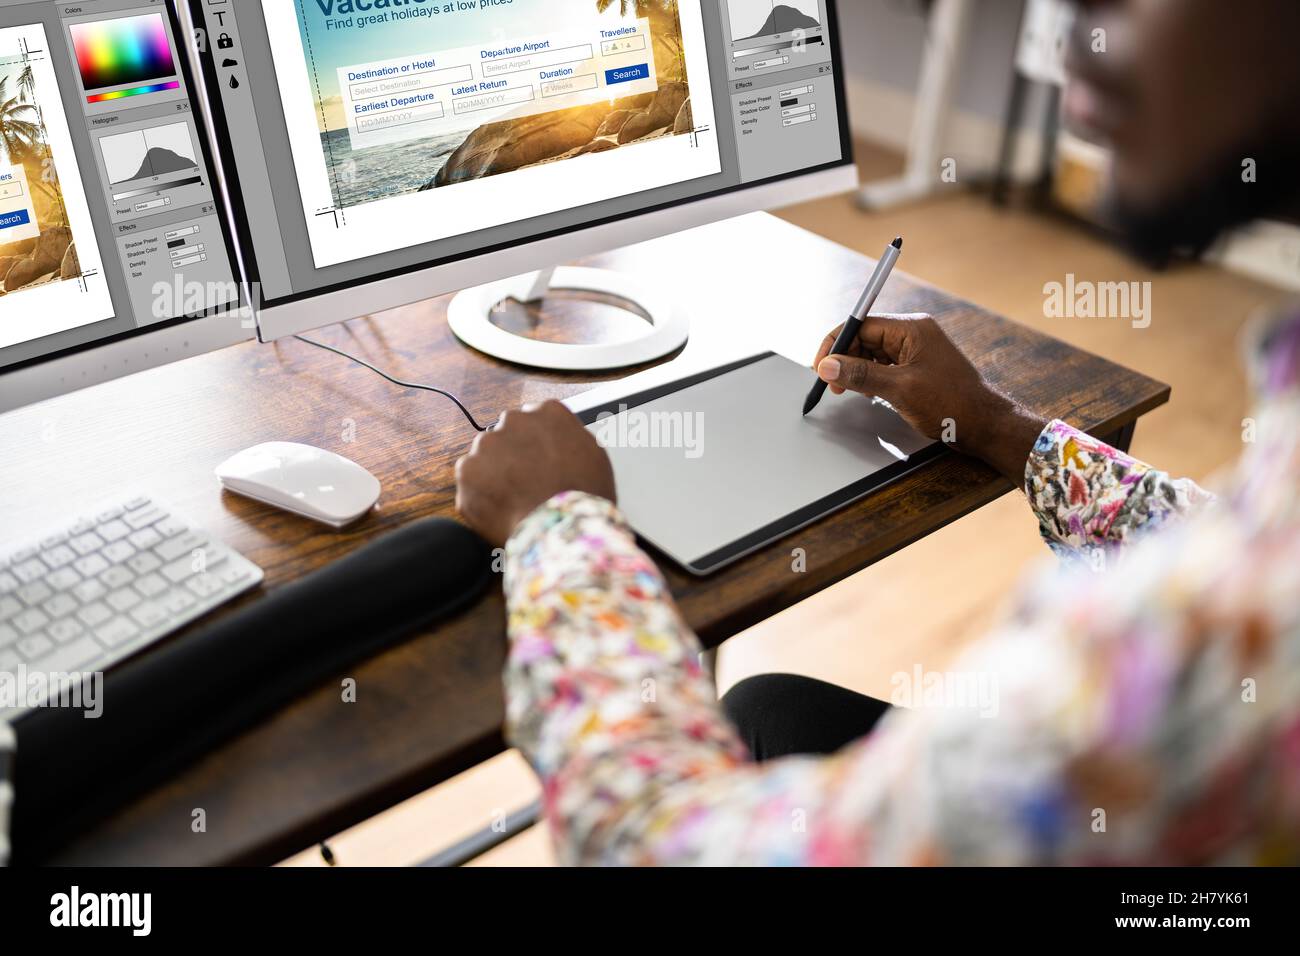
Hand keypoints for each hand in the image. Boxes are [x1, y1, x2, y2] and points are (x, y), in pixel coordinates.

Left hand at [455, 400, 615, 546]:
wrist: (561, 527)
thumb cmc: (584, 497)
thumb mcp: (594, 456)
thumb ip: (570, 438)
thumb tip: (560, 441)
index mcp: (548, 412)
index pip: (535, 418)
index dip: (536, 444)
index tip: (539, 461)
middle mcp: (515, 420)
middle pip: (507, 435)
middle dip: (513, 455)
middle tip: (527, 483)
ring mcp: (488, 443)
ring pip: (486, 456)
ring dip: (495, 473)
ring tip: (516, 500)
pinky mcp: (468, 469)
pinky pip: (471, 480)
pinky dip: (480, 494)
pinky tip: (502, 508)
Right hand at [813, 313, 1045, 482]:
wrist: (984, 425)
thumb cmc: (952, 404)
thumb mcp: (899, 389)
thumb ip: (861, 375)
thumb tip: (828, 366)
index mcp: (911, 329)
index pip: (861, 325)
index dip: (837, 344)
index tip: (820, 366)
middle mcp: (913, 335)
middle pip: (864, 338)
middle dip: (845, 359)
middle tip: (832, 384)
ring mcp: (916, 351)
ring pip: (872, 354)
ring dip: (856, 371)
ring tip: (847, 391)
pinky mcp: (917, 368)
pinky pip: (884, 366)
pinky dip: (870, 378)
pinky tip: (866, 393)